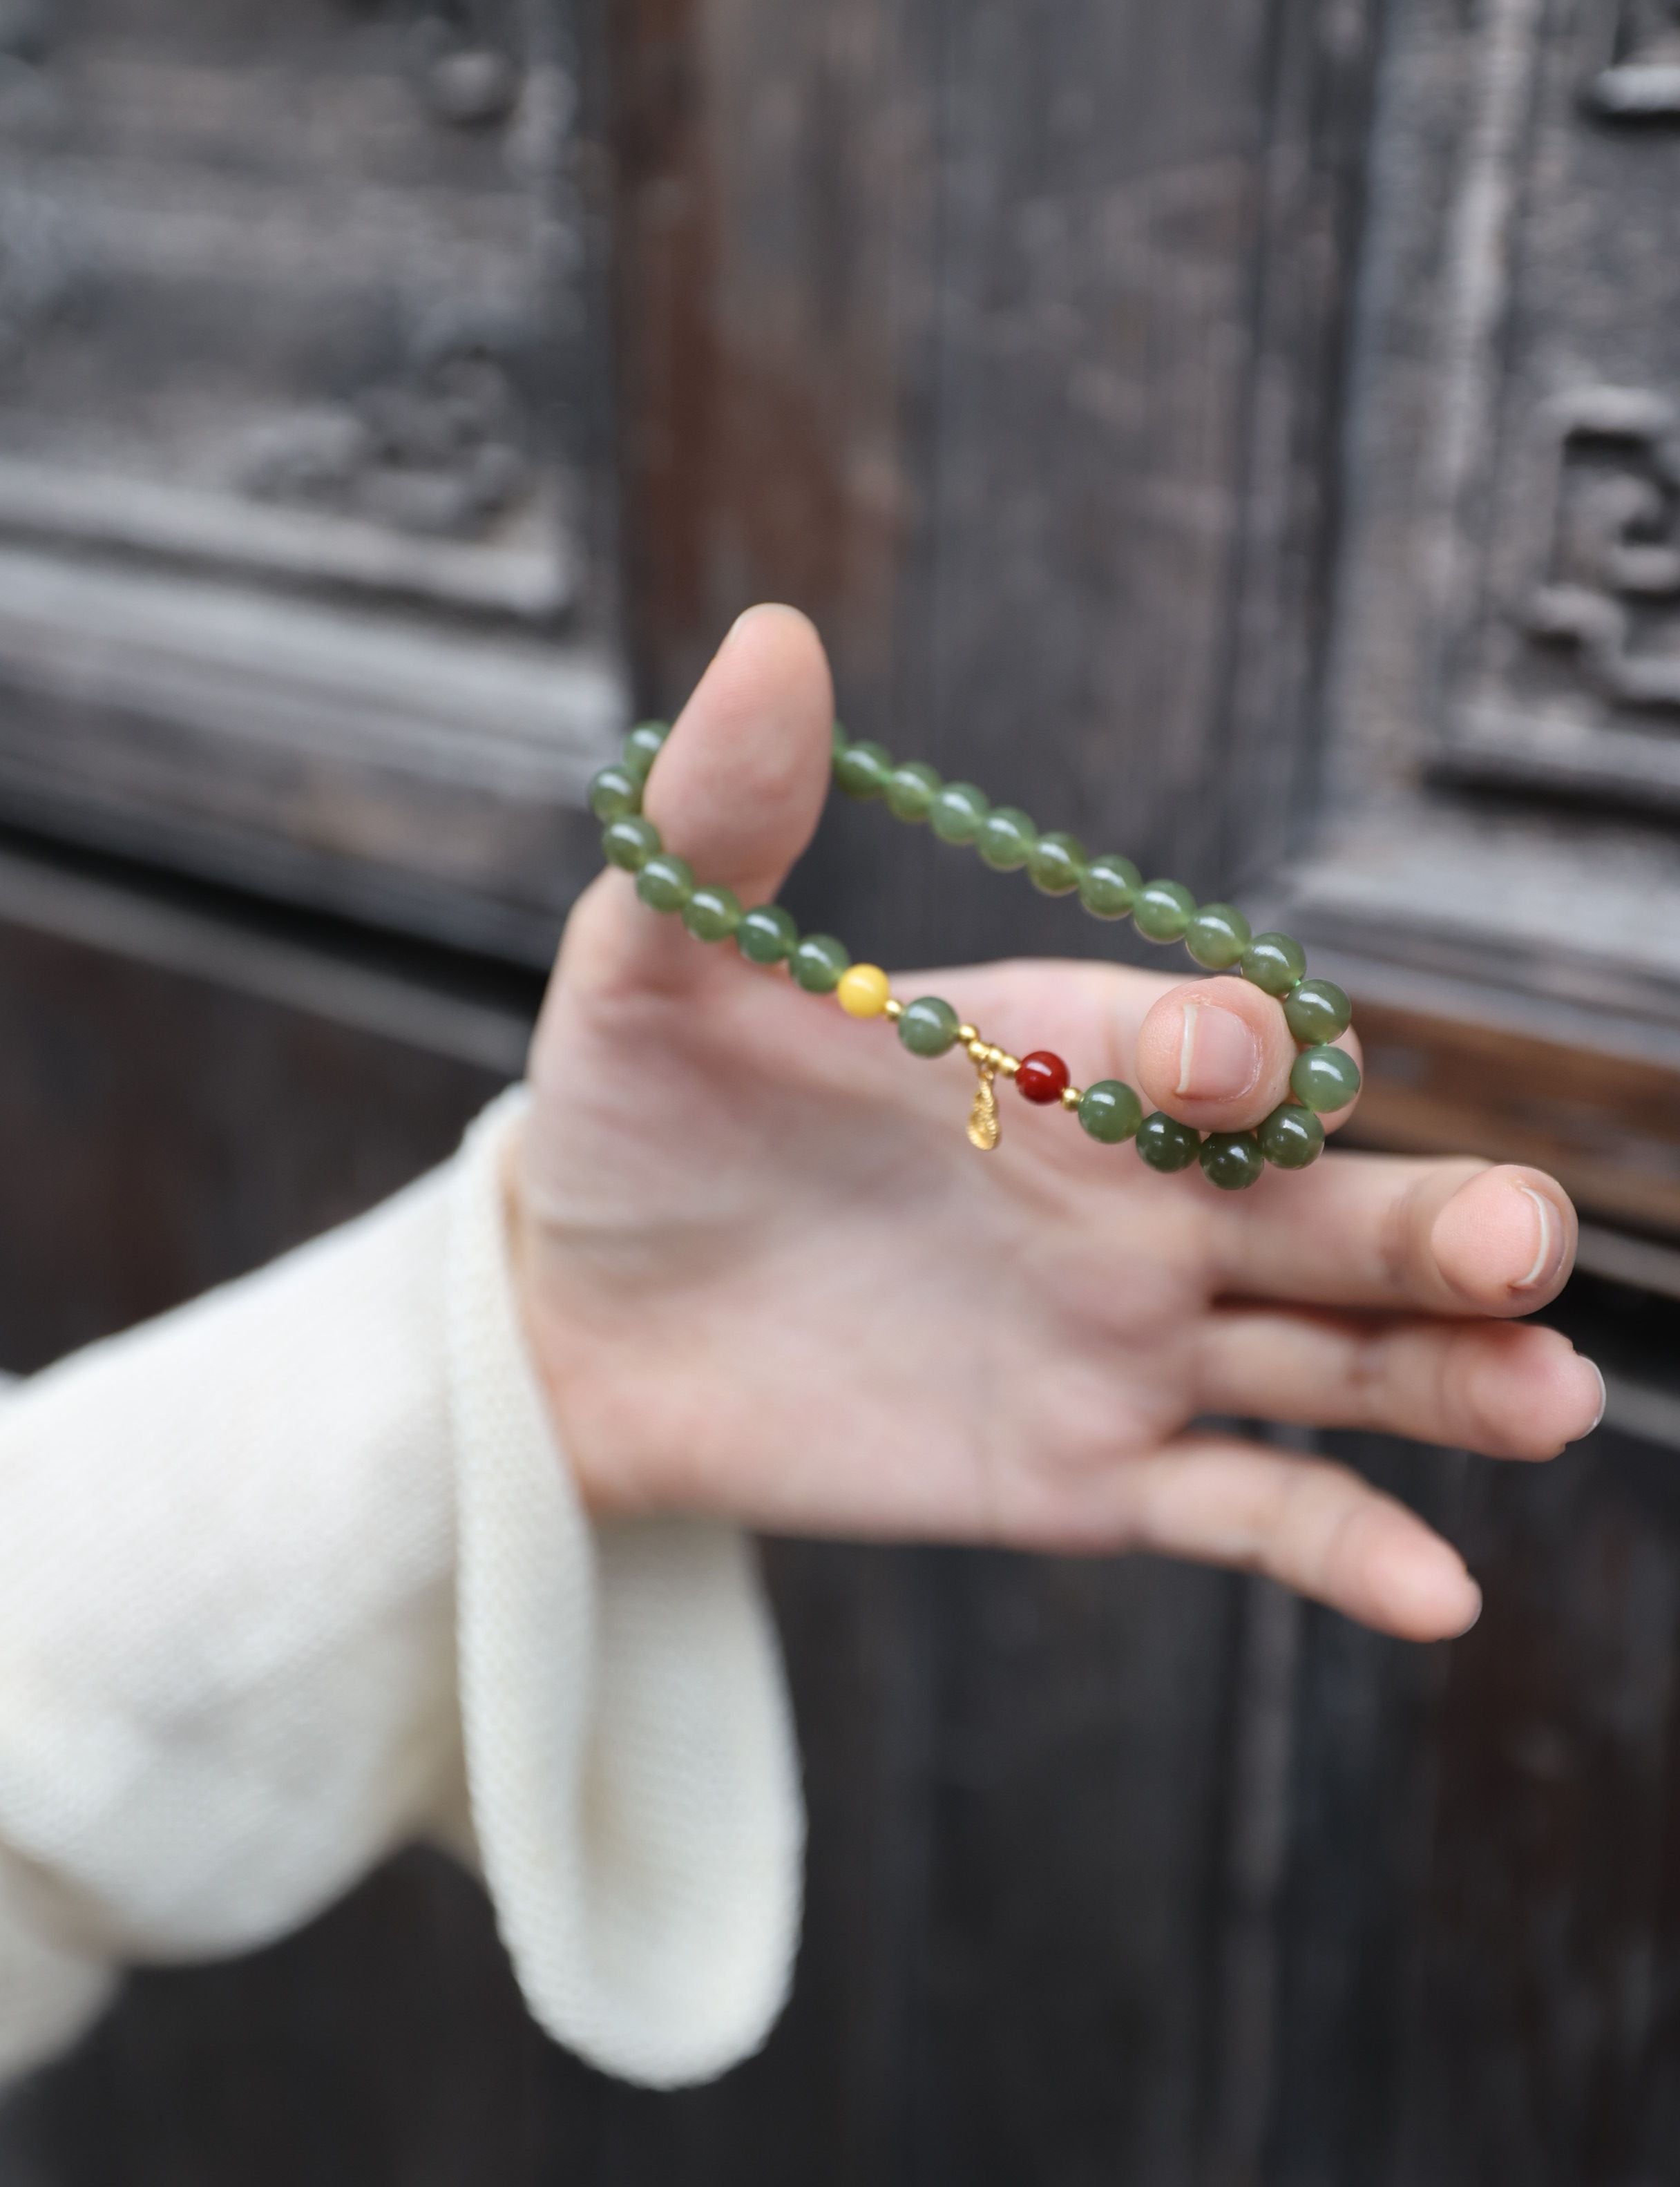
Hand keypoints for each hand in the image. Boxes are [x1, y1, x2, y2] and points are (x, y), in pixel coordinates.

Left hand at [513, 607, 1597, 1639]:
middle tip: (1520, 1238)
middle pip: (1321, 1203)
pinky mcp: (1090, 1472)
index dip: (1225, 1052)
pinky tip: (1441, 1594)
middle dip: (1426, 1218)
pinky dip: (1346, 1545)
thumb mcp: (652, 966)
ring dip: (1452, 1373)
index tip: (1213, 1071)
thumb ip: (724, 821)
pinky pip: (1248, 1508)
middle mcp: (1134, 1193)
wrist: (576, 1322)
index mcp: (1058, 1052)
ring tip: (1555, 1391)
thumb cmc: (630, 1120)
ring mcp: (1128, 1337)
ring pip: (1332, 1353)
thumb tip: (767, 636)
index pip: (1194, 1044)